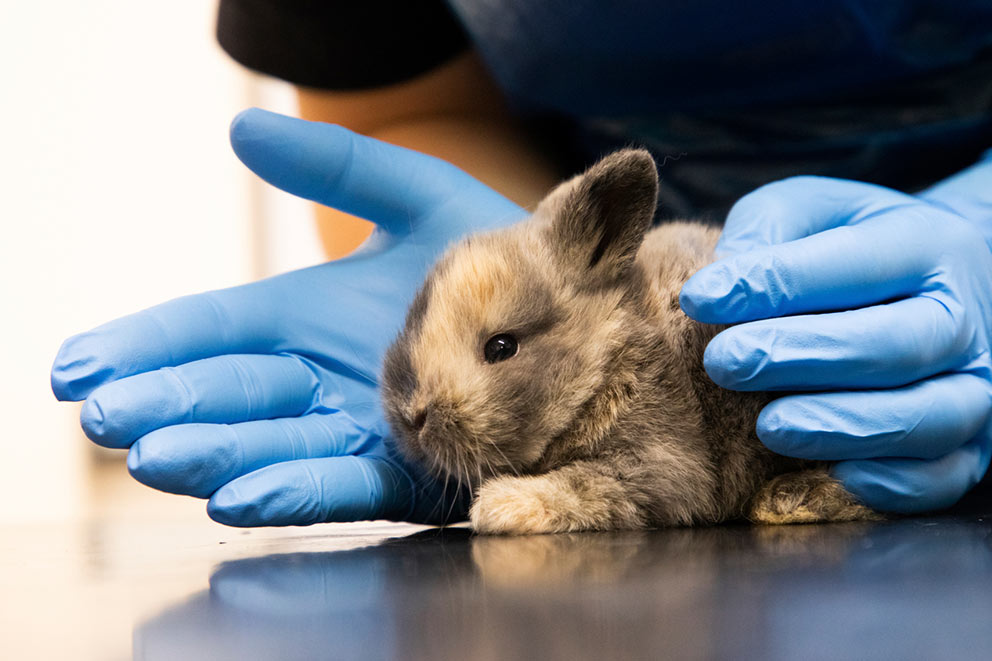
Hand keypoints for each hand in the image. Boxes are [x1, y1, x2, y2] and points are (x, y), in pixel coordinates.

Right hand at [51, 108, 525, 525]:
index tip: (76, 367)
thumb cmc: (498, 253)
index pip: (211, 333)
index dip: (145, 348)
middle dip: (167, 404)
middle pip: (231, 393)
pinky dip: (292, 488)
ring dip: (213, 453)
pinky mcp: (410, 469)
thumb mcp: (416, 195)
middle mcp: (323, 378)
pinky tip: (238, 498)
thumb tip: (240, 129)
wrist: (582, 310)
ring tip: (151, 454)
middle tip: (103, 415)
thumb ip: (339, 167)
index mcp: (308, 318)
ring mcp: (362, 428)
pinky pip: (343, 482)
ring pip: (272, 445)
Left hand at [680, 157, 991, 512]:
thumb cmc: (850, 245)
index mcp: (922, 244)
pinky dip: (890, 485)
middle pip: (892, 344)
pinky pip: (942, 477)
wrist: (943, 282)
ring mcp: (974, 384)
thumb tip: (719, 285)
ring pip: (925, 417)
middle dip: (800, 357)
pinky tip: (829, 475)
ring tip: (768, 426)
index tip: (699, 298)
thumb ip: (767, 231)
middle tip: (723, 364)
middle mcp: (960, 316)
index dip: (771, 283)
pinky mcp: (972, 445)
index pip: (849, 263)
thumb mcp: (810, 211)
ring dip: (842, 427)